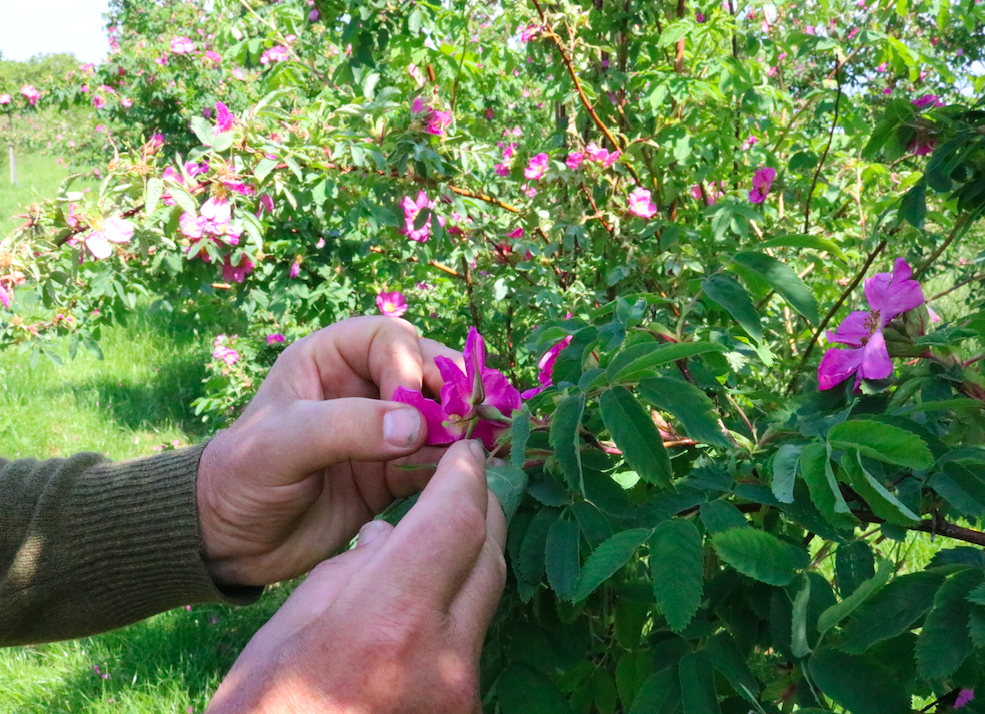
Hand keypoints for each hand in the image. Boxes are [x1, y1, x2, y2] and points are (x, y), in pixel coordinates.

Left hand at [197, 316, 460, 585]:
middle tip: (469, 419)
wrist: (232, 544)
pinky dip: (455, 465)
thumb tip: (417, 426)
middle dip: (452, 391)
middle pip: (427, 369)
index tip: (411, 402)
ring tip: (482, 445)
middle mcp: (362, 387)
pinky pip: (436, 460)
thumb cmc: (242, 478)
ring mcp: (382, 430)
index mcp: (328, 360)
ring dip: (463, 428)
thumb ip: (346, 427)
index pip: (388, 338)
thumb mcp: (282, 445)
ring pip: (439, 414)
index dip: (409, 364)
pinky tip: (469, 475)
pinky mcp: (394, 472)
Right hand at [205, 441, 506, 713]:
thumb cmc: (263, 712)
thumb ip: (350, 573)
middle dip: (483, 507)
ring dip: (475, 552)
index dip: (464, 476)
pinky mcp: (461, 712)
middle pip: (487, 555)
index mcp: (389, 619)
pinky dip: (460, 601)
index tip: (464, 451)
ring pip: (486, 597)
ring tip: (458, 519)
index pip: (454, 521)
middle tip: (471, 475)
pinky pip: (471, 639)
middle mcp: (442, 656)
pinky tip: (435, 588)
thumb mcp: (289, 628)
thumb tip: (388, 539)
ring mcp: (460, 692)